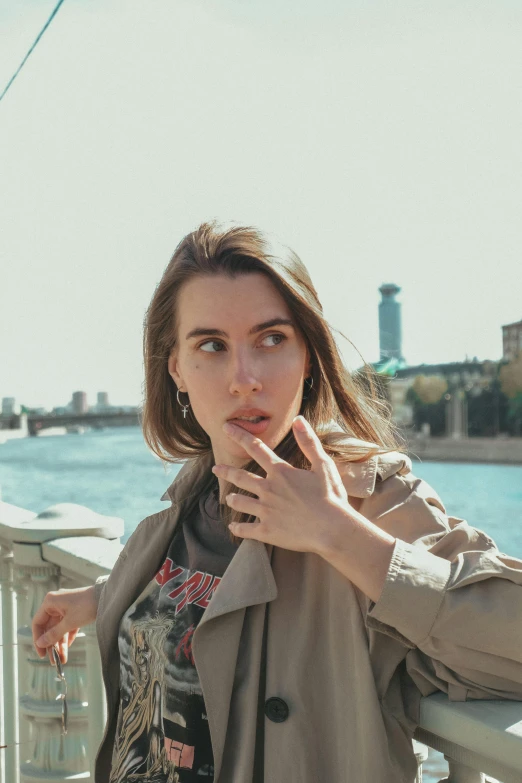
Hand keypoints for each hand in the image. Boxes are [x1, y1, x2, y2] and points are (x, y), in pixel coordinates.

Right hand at [32, 585, 97, 664]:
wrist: (107, 598)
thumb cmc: (86, 606)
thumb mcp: (69, 623)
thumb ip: (54, 634)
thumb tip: (40, 644)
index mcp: (50, 602)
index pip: (38, 623)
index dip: (38, 639)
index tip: (41, 653)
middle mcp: (55, 604)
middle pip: (49, 628)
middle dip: (52, 645)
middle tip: (53, 661)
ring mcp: (65, 607)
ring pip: (58, 628)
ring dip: (60, 643)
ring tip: (62, 659)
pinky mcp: (74, 611)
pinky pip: (67, 626)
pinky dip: (67, 636)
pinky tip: (68, 647)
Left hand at [212, 415, 362, 554]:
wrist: (332, 529)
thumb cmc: (331, 497)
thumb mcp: (323, 465)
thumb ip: (308, 442)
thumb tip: (298, 420)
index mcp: (280, 472)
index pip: (256, 448)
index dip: (239, 436)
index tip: (226, 428)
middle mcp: (268, 489)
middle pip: (240, 476)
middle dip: (226, 471)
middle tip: (216, 468)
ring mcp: (265, 511)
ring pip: (239, 502)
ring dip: (232, 499)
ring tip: (228, 498)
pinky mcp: (267, 531)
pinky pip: (245, 529)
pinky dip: (237, 529)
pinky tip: (233, 528)